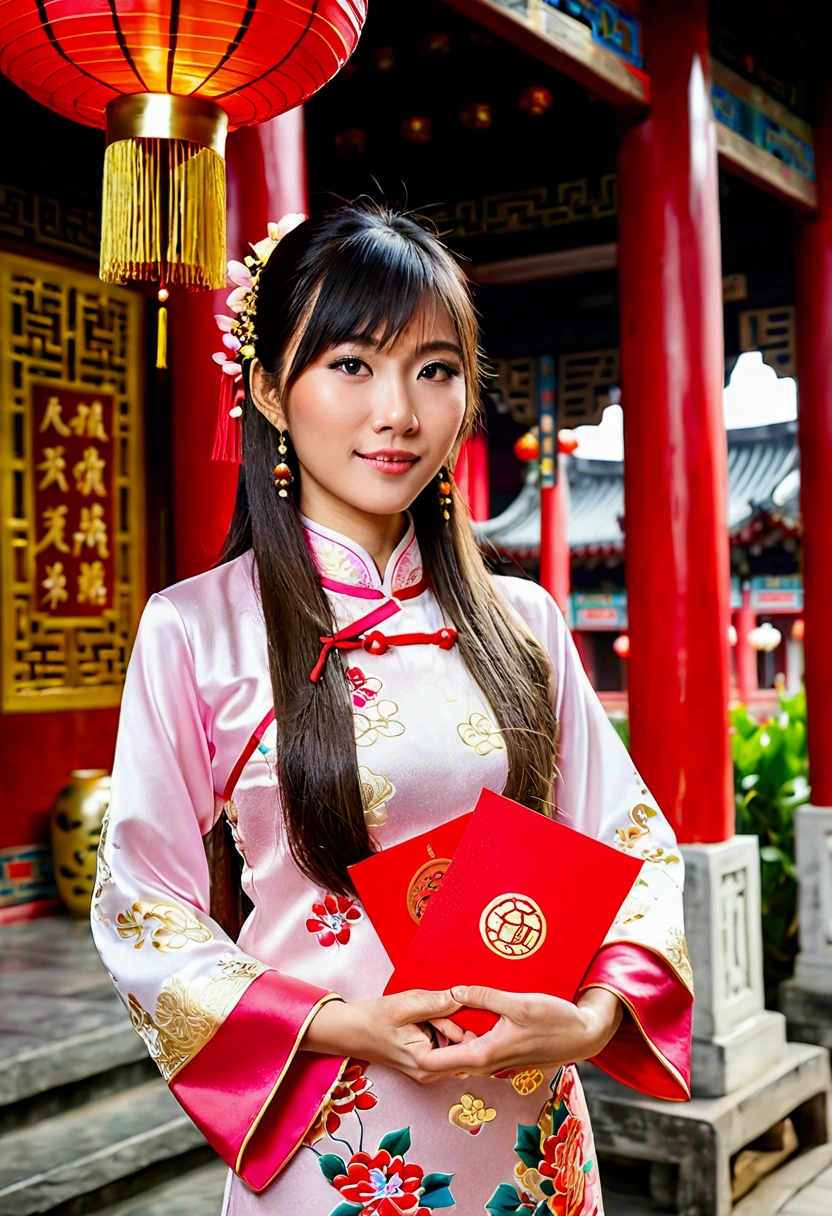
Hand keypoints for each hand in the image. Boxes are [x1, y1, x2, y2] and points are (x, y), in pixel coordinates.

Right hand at [302, 989, 462, 1083]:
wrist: (349, 1030)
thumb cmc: (373, 1019)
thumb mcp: (404, 1005)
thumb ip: (435, 1003)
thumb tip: (461, 999)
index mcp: (426, 1063)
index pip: (464, 1044)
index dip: (459, 1021)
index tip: (445, 1006)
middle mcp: (430, 1073)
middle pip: (461, 1046)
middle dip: (452, 1023)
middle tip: (428, 1011)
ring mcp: (427, 1071)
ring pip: (452, 1045)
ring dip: (444, 1025)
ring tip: (421, 1015)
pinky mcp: (424, 1064)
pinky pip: (443, 1046)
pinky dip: (438, 1031)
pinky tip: (422, 1022)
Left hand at [420, 985, 622, 1077]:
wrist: (583, 1035)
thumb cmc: (554, 1020)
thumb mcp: (517, 1003)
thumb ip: (484, 997)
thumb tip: (454, 991)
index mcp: (485, 1054)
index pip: (438, 1062)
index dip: (418, 1050)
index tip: (405, 1034)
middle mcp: (487, 1062)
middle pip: (445, 1057)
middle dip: (429, 1038)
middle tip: (418, 1013)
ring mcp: (496, 1060)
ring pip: (460, 1050)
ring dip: (448, 1034)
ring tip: (438, 1007)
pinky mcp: (504, 1053)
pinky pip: (475, 1046)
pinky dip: (465, 1032)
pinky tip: (465, 1012)